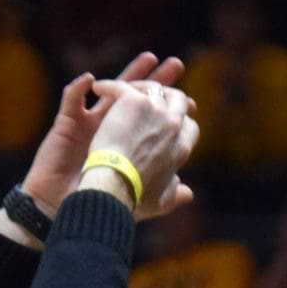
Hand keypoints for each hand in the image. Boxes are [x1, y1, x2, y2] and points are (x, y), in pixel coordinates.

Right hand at [21, 52, 184, 212]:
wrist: (67, 210)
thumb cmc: (103, 205)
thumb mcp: (144, 201)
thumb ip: (167, 192)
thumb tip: (189, 192)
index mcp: (129, 143)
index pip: (155, 121)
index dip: (173, 110)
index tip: (192, 106)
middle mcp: (112, 129)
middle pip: (138, 99)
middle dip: (158, 81)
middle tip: (177, 65)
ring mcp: (89, 124)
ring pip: (110, 91)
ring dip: (129, 74)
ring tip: (149, 59)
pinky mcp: (66, 126)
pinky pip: (71, 101)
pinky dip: (77, 89)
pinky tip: (90, 81)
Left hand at [85, 80, 198, 218]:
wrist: (114, 189)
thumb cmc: (133, 200)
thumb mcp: (160, 201)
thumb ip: (175, 194)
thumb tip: (188, 193)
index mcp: (181, 149)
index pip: (188, 127)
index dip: (179, 121)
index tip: (167, 121)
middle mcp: (173, 126)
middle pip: (177, 100)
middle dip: (168, 94)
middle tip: (152, 93)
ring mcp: (155, 110)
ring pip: (152, 88)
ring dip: (138, 87)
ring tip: (122, 91)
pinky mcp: (134, 101)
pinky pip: (123, 86)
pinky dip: (109, 86)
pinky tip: (97, 88)